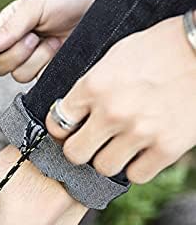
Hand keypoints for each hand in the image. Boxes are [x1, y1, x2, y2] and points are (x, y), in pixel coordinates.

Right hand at [0, 0, 134, 81]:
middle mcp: (17, 45)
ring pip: (18, 76)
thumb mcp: (35, 6)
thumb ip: (8, 28)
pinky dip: (48, 67)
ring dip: (36, 59)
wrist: (104, 2)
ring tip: (53, 41)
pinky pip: (38, 80)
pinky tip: (59, 52)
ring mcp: (34, 60)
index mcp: (8, 27)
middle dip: (16, 54)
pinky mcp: (49, 72)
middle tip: (34, 37)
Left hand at [46, 15, 195, 183]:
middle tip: (92, 142)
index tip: (72, 128)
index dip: (63, 128)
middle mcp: (112, 112)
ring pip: (104, 167)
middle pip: (75, 154)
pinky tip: (143, 151)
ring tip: (121, 145)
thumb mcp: (114, 57)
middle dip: (81, 149)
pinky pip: (136, 176)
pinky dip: (138, 167)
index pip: (57, 123)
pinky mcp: (167, 147)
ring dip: (110, 159)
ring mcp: (140, 132)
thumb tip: (71, 113)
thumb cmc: (160, 48)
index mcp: (94, 86)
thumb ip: (90, 87)